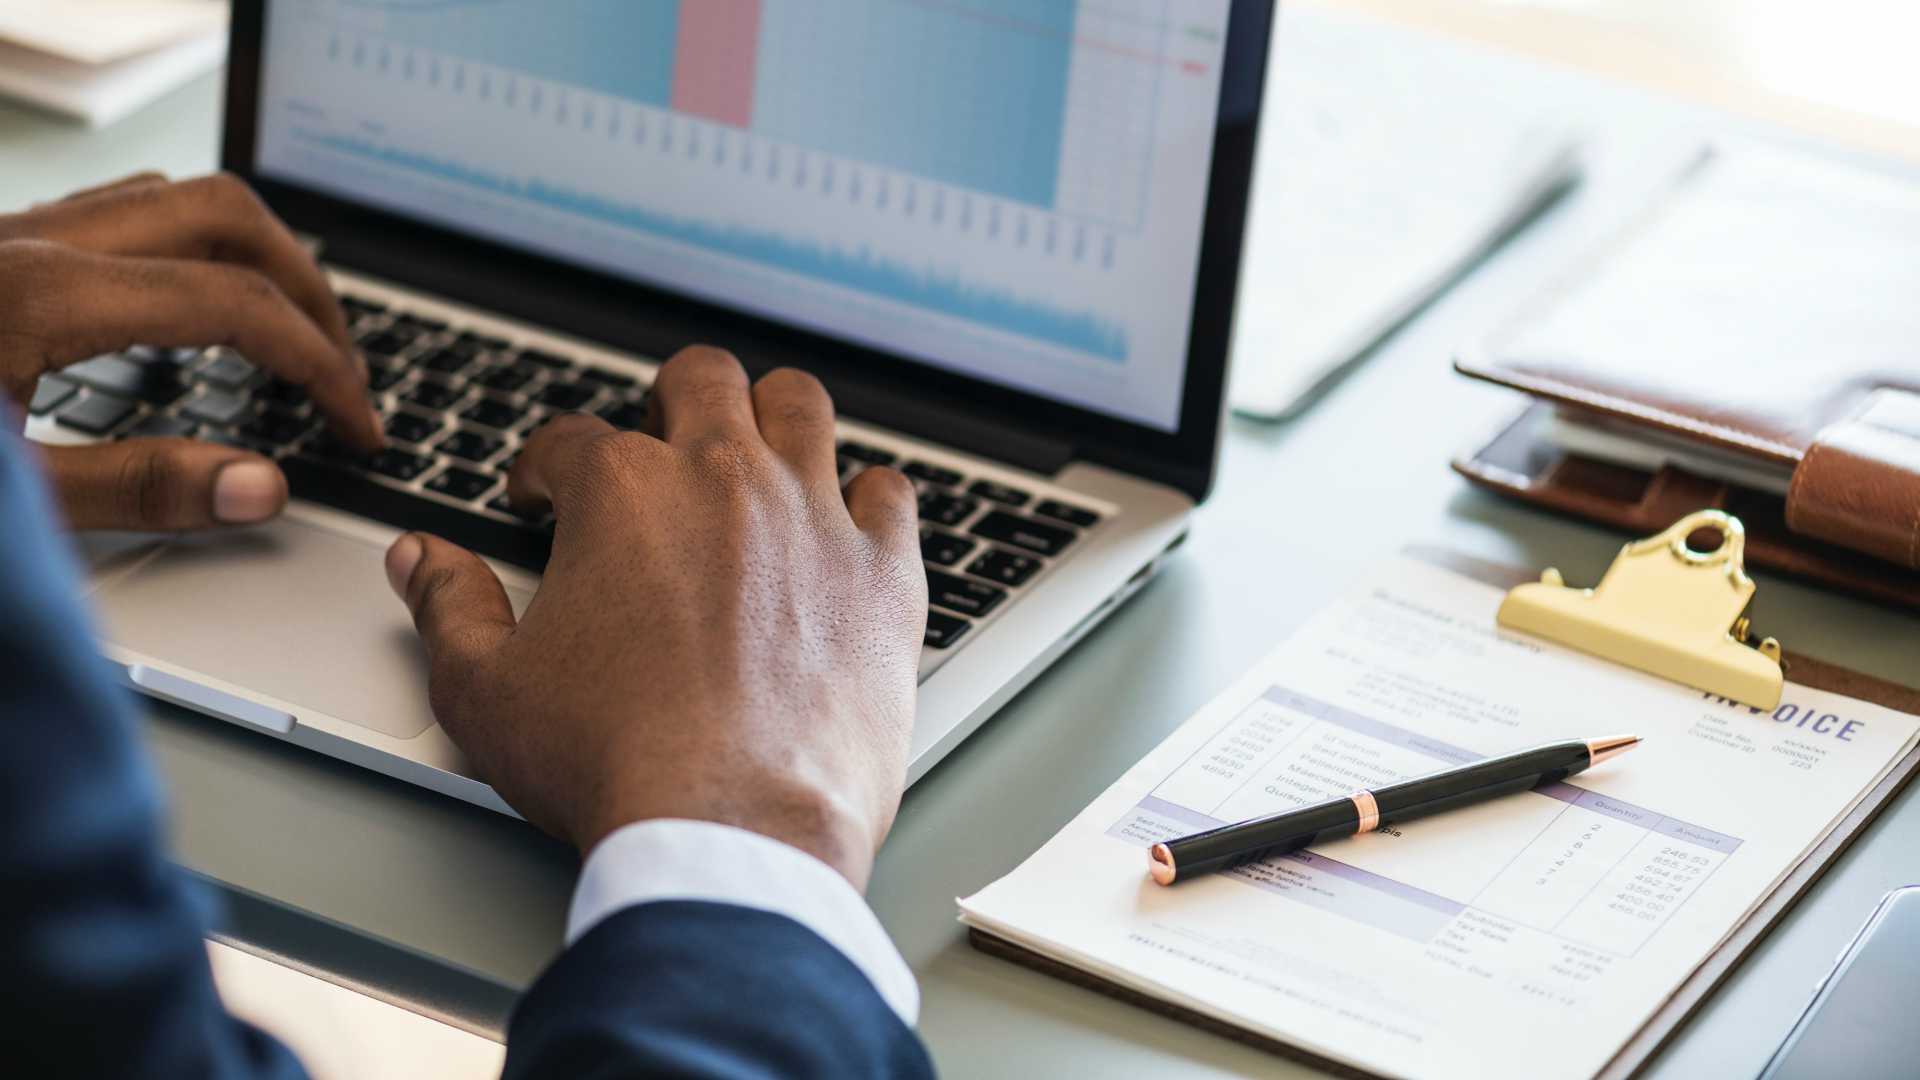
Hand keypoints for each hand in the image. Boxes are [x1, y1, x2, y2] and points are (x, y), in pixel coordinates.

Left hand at [1, 172, 382, 529]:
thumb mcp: (6, 497)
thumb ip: (132, 489)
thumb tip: (261, 486)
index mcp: (38, 292)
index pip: (234, 303)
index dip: (319, 366)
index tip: (356, 424)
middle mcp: (27, 238)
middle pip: (225, 215)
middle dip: (307, 290)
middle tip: (341, 369)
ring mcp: (6, 232)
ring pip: (171, 198)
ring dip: (251, 257)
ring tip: (287, 334)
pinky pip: (116, 215)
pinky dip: (186, 254)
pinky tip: (189, 317)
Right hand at [383, 348, 926, 887]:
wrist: (731, 828)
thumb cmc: (610, 763)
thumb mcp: (486, 691)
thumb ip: (448, 608)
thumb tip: (420, 558)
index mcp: (623, 493)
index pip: (571, 440)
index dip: (545, 468)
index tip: (543, 499)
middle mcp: (724, 478)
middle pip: (702, 381)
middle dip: (670, 403)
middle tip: (661, 450)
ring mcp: (814, 517)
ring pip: (801, 405)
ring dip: (772, 416)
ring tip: (756, 455)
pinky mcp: (884, 572)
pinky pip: (891, 492)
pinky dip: (867, 499)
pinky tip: (847, 525)